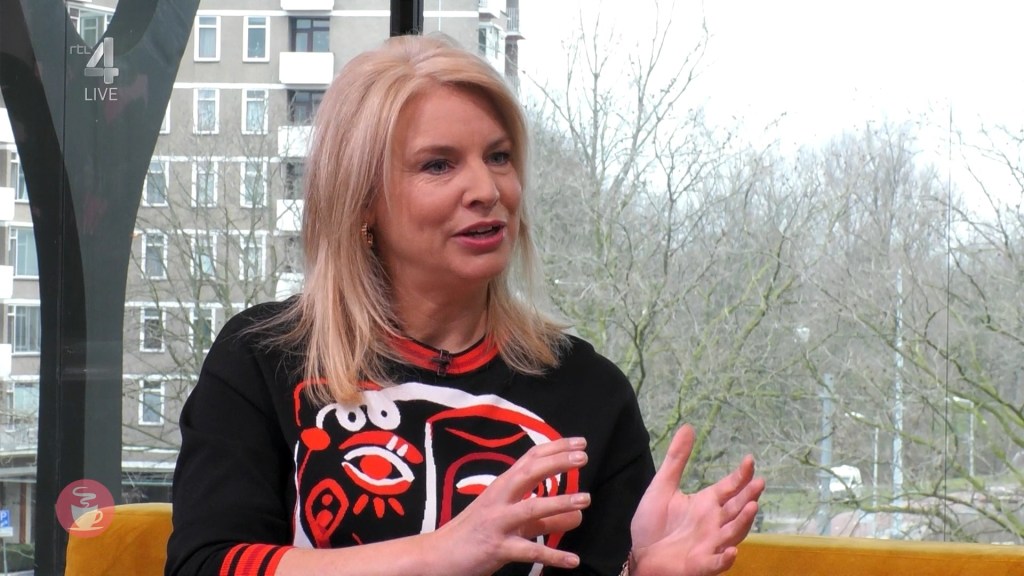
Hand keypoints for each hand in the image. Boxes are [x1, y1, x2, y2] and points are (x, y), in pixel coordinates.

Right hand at [425, 437, 591, 575]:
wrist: (437, 557)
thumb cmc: (474, 534)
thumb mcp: (511, 522)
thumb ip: (544, 519)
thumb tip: (577, 515)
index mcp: (502, 488)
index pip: (530, 460)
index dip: (555, 449)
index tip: (580, 443)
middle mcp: (499, 499)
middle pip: (529, 473)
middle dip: (557, 463)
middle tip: (583, 457)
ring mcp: (497, 523)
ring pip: (531, 508)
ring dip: (559, 502)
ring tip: (585, 499)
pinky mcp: (496, 548)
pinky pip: (528, 551)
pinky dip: (552, 555)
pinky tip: (572, 560)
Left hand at [629, 425, 764, 575]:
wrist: (639, 554)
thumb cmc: (653, 523)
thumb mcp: (662, 486)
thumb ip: (676, 459)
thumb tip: (688, 427)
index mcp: (707, 503)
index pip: (730, 487)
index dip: (740, 475)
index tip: (749, 460)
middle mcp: (714, 523)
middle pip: (736, 508)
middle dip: (748, 496)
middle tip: (759, 483)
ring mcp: (710, 544)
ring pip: (732, 533)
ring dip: (743, 522)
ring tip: (752, 507)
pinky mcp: (700, 564)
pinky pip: (716, 562)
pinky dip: (724, 558)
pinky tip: (731, 551)